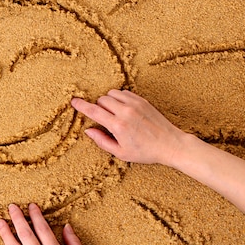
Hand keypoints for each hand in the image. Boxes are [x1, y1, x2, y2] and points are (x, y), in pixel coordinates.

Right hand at [71, 89, 188, 165]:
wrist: (171, 144)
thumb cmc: (146, 152)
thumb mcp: (121, 152)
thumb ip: (102, 141)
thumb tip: (88, 131)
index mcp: (118, 126)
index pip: (94, 111)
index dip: (81, 105)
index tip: (74, 101)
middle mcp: (125, 112)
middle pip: (101, 100)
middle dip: (98, 106)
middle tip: (104, 118)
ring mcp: (135, 104)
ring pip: (112, 93)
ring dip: (108, 101)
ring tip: (114, 112)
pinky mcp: (142, 100)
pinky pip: (123, 92)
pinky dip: (119, 98)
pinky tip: (123, 108)